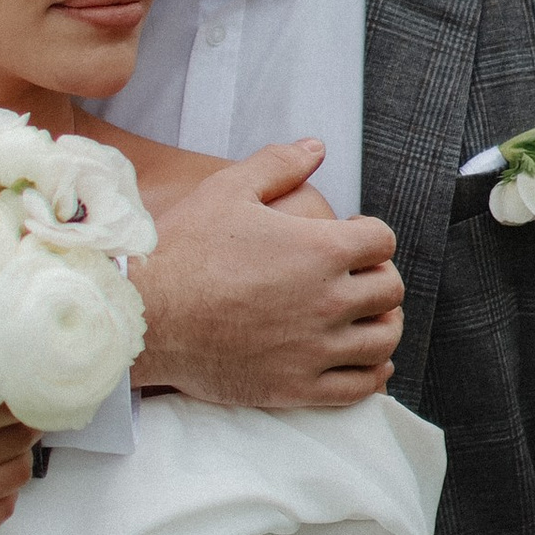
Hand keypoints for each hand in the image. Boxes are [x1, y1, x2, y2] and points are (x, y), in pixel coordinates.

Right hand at [133, 142, 404, 410]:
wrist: (145, 317)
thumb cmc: (183, 250)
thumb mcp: (228, 190)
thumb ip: (278, 164)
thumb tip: (316, 147)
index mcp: (320, 249)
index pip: (382, 240)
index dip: (371, 235)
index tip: (353, 239)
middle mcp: (327, 300)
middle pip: (389, 290)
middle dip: (378, 277)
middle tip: (358, 277)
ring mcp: (315, 348)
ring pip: (382, 341)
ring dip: (381, 325)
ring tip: (365, 318)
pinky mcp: (298, 387)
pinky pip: (359, 387)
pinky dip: (372, 375)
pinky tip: (365, 363)